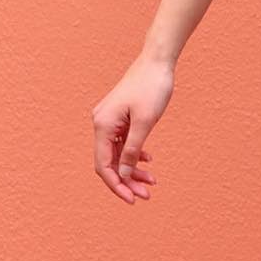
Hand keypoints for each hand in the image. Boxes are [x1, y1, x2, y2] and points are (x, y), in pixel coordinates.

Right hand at [91, 53, 174, 201]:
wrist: (158, 61)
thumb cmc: (152, 88)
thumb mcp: (145, 122)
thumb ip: (132, 150)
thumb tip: (122, 174)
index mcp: (103, 125)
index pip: (103, 165)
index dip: (116, 185)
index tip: (133, 199)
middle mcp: (101, 123)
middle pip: (109, 162)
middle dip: (126, 181)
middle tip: (147, 195)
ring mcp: (110, 120)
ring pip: (117, 154)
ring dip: (132, 170)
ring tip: (152, 182)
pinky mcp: (120, 117)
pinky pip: (123, 142)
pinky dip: (134, 154)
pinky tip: (148, 161)